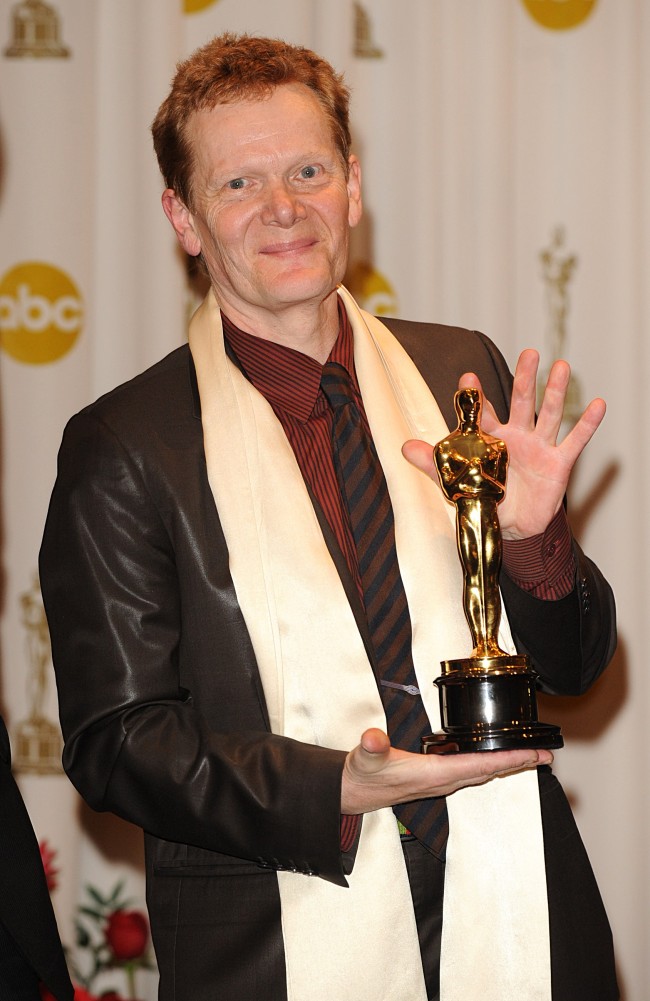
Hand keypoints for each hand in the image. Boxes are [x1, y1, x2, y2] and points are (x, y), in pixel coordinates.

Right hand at [341, 727, 552, 814]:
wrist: (352, 794)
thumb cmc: (362, 776)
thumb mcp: (364, 759)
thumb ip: (370, 748)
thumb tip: (373, 738)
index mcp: (434, 774)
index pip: (480, 765)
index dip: (509, 760)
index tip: (533, 755)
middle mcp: (444, 781)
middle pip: (490, 771)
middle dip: (519, 764)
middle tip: (547, 755)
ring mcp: (442, 782)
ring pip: (484, 772)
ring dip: (508, 764)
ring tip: (530, 755)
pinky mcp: (437, 778)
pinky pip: (473, 770)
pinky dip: (490, 763)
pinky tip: (496, 757)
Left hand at [403, 349, 605, 539]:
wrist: (512, 528)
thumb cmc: (486, 499)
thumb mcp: (456, 483)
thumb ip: (433, 464)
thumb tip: (404, 446)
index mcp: (490, 439)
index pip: (482, 412)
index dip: (475, 395)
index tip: (467, 376)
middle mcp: (516, 436)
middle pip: (522, 401)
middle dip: (525, 378)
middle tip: (529, 353)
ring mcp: (539, 447)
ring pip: (549, 414)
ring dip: (555, 391)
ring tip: (562, 366)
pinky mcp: (558, 463)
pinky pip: (575, 440)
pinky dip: (587, 423)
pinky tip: (598, 403)